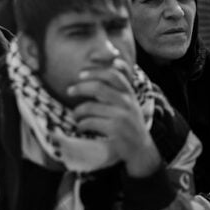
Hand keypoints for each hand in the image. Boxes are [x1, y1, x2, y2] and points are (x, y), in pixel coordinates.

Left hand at [68, 59, 160, 176]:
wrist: (140, 149)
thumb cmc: (128, 122)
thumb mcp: (128, 101)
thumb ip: (119, 85)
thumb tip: (114, 59)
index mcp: (129, 93)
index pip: (114, 74)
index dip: (96, 71)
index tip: (80, 74)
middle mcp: (128, 102)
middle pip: (99, 87)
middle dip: (80, 87)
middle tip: (69, 91)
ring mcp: (122, 116)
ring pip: (91, 107)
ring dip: (78, 111)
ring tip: (75, 115)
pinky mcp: (116, 130)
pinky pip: (90, 122)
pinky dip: (81, 124)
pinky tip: (80, 127)